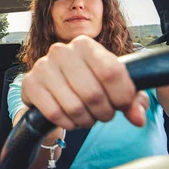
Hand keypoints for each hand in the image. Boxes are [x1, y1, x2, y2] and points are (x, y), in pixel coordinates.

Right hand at [21, 35, 148, 130]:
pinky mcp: (30, 84)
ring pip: (75, 107)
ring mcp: (43, 66)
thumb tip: (138, 117)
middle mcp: (61, 50)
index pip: (112, 72)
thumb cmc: (86, 83)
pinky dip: (68, 123)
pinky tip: (71, 119)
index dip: (123, 96)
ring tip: (88, 117)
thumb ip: (132, 100)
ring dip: (86, 120)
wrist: (51, 88)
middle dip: (104, 112)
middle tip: (104, 114)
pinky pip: (55, 114)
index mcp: (84, 44)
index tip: (123, 105)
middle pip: (93, 93)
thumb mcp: (112, 86)